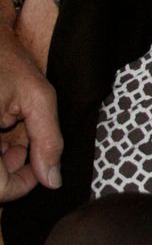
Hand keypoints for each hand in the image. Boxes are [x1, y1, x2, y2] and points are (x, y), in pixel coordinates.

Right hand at [0, 1, 62, 201]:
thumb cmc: (5, 59)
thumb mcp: (37, 96)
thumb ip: (48, 140)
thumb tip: (52, 181)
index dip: (21, 185)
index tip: (39, 168)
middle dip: (10, 169)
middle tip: (24, 141)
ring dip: (0, 159)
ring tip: (11, 127)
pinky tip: (1, 126)